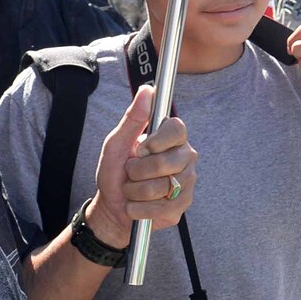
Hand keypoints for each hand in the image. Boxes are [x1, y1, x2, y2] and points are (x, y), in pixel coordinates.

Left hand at [88, 87, 195, 248]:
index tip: (140, 149)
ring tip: (133, 190)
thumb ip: (132, 118)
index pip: (177, 129)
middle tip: (131, 172)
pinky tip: (137, 205)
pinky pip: (161, 208)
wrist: (114, 208)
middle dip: (137, 171)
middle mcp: (185, 157)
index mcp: (171, 137)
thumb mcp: (116, 143)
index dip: (156, 141)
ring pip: (161, 187)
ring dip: (136, 192)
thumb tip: (146, 90)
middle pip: (166, 162)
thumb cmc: (115, 172)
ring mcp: (187, 181)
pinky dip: (140, 209)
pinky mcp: (183, 205)